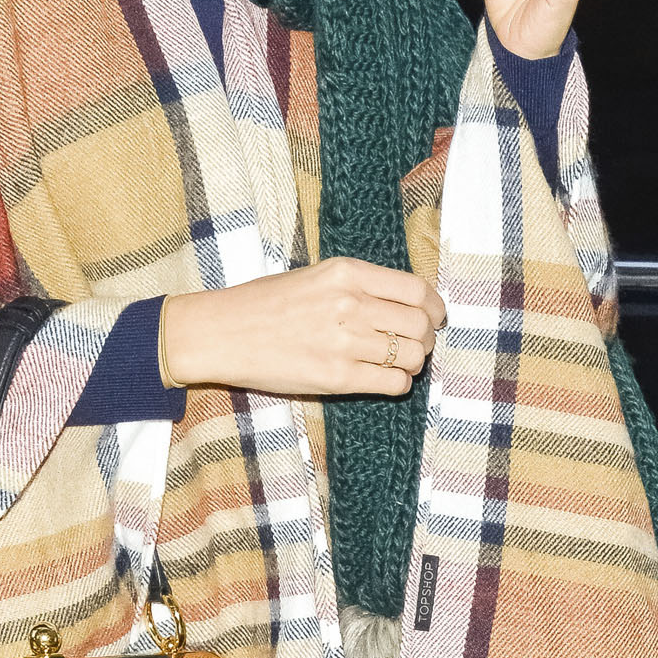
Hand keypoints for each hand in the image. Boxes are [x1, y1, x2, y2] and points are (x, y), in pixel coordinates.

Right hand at [161, 258, 444, 399]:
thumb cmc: (264, 304)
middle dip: (427, 338)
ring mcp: (346, 342)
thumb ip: (358, 286)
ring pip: (413, 356)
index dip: (435, 307)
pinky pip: (392, 383)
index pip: (417, 290)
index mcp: (347, 273)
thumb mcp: (315, 276)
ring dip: (414, 363)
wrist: (223, 333)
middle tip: (417, 345)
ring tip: (399, 364)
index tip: (434, 317)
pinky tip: (384, 379)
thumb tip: (403, 304)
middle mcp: (351, 304)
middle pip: (421, 325)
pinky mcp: (337, 378)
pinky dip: (398, 383)